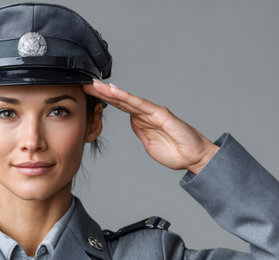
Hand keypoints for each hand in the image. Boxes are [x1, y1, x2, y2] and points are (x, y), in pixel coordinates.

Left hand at [83, 80, 218, 173]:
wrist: (194, 157)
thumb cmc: (175, 152)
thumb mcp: (149, 144)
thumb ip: (140, 131)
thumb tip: (132, 122)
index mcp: (141, 120)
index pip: (119, 107)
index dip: (103, 100)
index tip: (88, 94)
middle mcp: (145, 113)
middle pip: (119, 100)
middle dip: (101, 92)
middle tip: (85, 83)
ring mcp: (152, 112)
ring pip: (127, 99)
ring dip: (110, 92)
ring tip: (94, 84)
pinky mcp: (160, 114)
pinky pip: (140, 105)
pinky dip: (127, 97)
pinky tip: (115, 92)